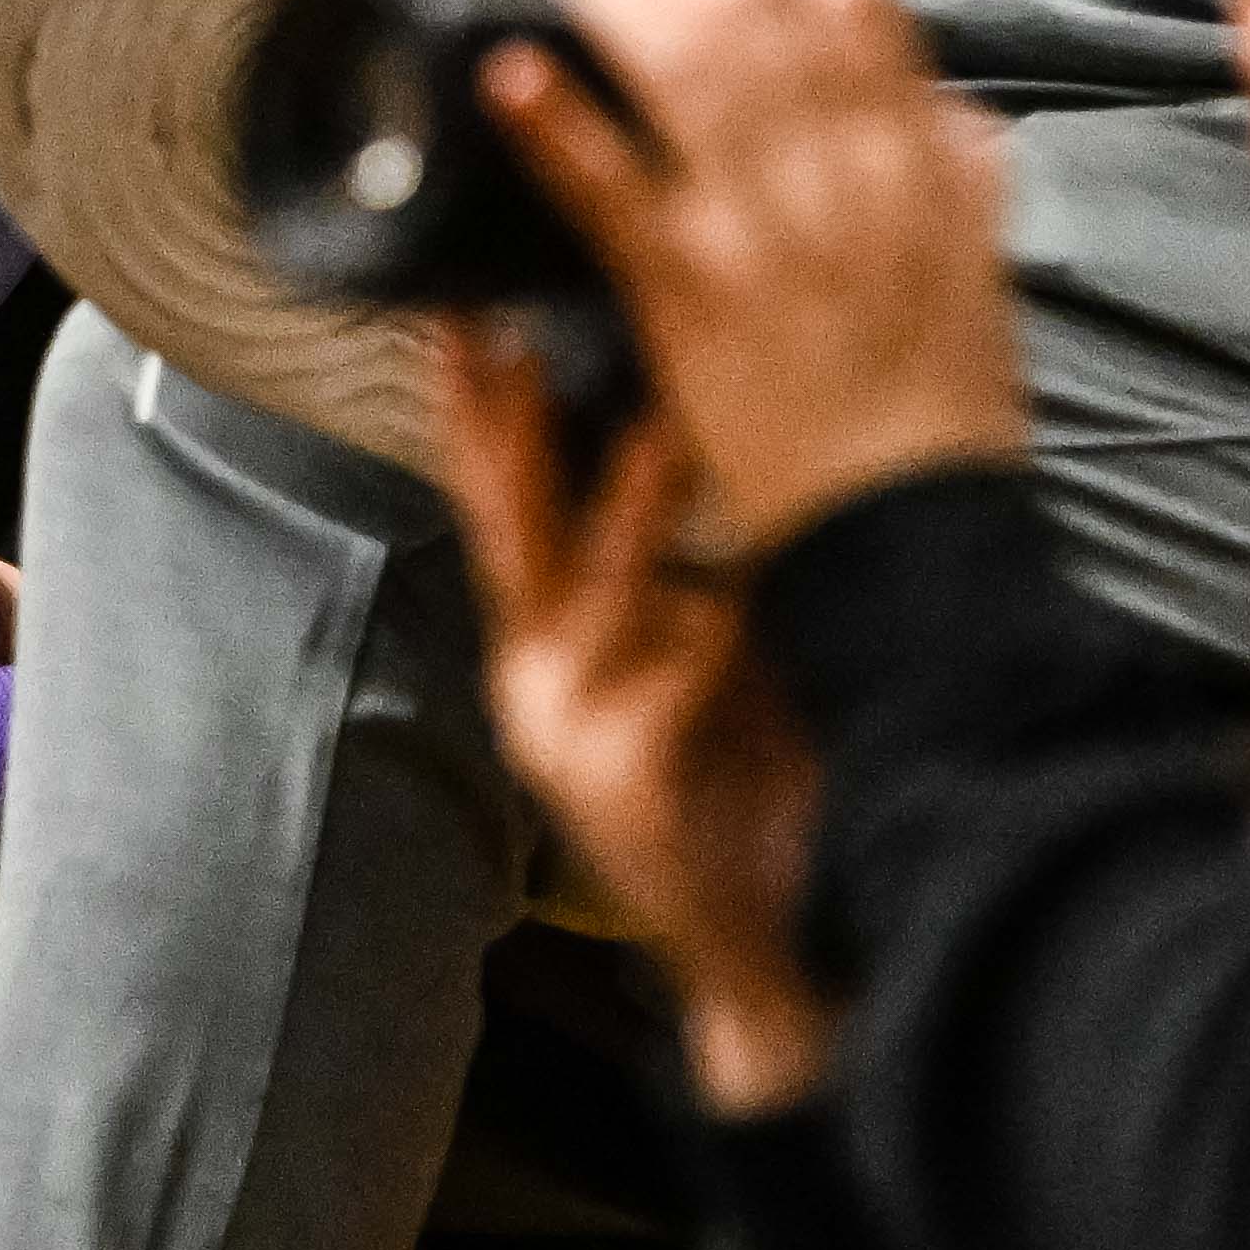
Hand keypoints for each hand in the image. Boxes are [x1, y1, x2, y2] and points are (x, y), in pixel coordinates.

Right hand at [415, 323, 832, 1109]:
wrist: (791, 949)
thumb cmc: (760, 779)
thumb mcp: (709, 649)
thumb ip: (688, 555)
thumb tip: (700, 405)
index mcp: (549, 639)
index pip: (497, 493)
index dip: (469, 400)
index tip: (458, 301)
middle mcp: (538, 676)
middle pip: (504, 522)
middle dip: (494, 417)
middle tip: (493, 321)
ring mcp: (572, 732)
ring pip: (599, 589)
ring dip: (635, 500)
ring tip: (665, 419)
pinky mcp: (627, 787)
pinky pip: (674, 679)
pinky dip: (712, 630)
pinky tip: (739, 597)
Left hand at [487, 0, 1030, 550]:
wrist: (915, 534)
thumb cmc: (943, 415)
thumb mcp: (979, 273)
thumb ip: (963, 181)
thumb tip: (951, 111)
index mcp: (916, 165)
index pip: (867, 9)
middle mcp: (844, 175)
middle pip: (759, 16)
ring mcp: (764, 229)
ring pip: (688, 72)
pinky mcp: (691, 295)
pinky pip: (612, 192)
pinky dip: (560, 126)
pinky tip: (508, 73)